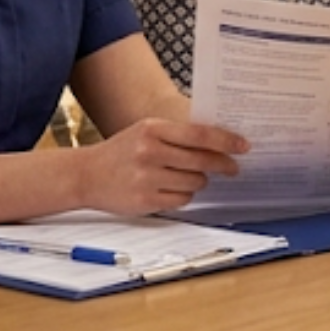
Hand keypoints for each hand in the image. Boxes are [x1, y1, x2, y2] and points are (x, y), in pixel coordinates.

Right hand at [76, 118, 246, 214]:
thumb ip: (177, 134)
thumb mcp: (145, 131)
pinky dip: (183, 196)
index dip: (225, 141)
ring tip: (187, 176)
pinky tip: (172, 188)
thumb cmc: (122, 151)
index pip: (199, 135)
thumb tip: (218, 141)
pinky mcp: (145, 201)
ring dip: (198, 181)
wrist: (86, 174)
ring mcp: (147, 178)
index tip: (243, 145)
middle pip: (201, 160)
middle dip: (223, 164)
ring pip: (194, 183)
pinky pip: (182, 200)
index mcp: (152, 129)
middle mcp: (150, 152)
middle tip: (232, 167)